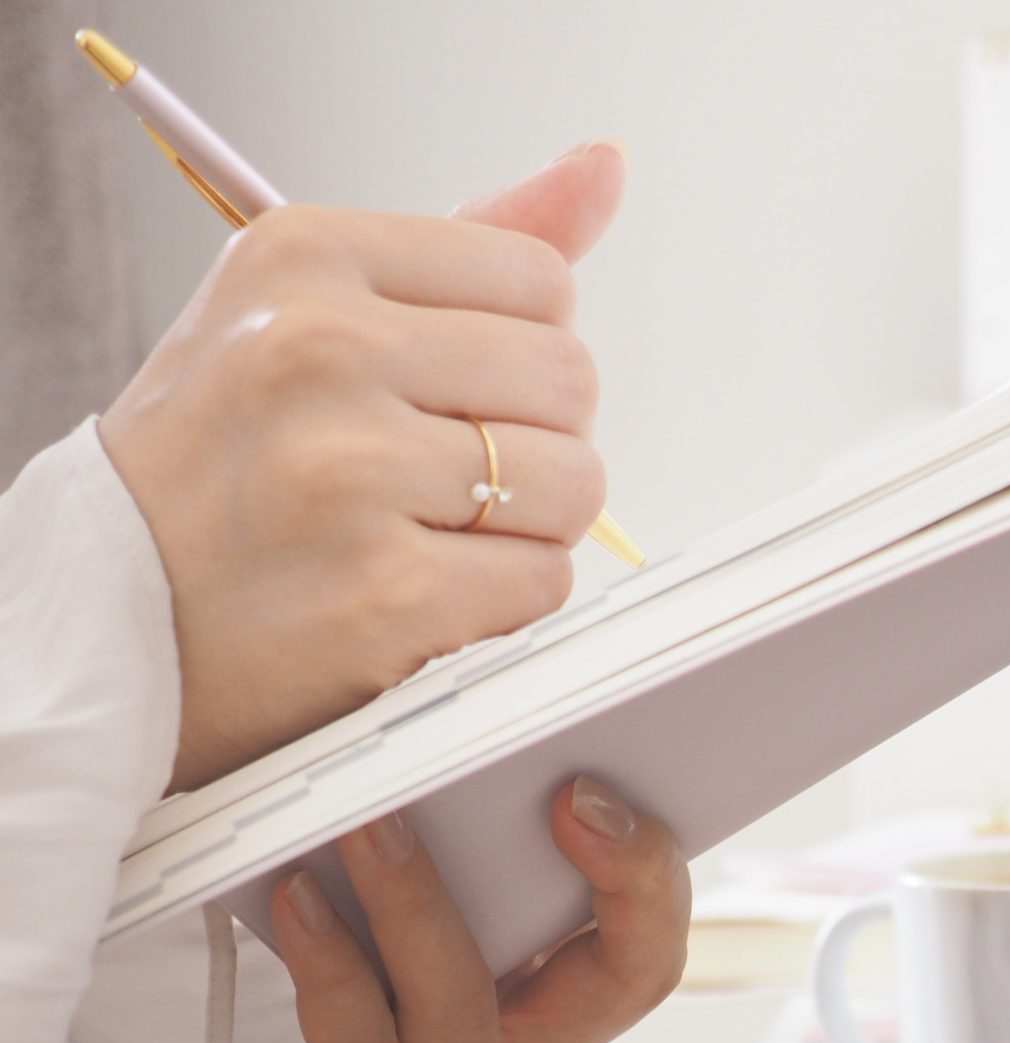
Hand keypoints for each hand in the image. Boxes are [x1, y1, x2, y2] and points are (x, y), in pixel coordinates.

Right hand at [101, 145, 627, 793]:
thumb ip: (467, 248)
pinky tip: (419, 590)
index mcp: (302, 256)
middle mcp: (320, 349)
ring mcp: (351, 474)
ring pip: (572, 483)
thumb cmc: (225, 457)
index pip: (540, 279)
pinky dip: (502, 598)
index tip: (442, 384)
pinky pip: (543, 579)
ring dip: (526, 524)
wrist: (110, 612)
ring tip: (427, 530)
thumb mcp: (308, 308)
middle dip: (531, 436)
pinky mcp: (387, 592)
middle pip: (570, 380)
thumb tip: (604, 167)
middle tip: (434, 470)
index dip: (517, 347)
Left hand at [270, 777, 689, 1042]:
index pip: (647, 957)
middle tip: (557, 788)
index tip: (587, 789)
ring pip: (467, 1016)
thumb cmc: (269, 998)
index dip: (650, 875)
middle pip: (620, 986)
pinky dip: (333, 976)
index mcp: (536, 1016)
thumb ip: (439, 851)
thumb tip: (475, 696)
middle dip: (617, 878)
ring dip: (420, 907)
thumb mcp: (370, 913)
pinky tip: (296, 904)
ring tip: (365, 825)